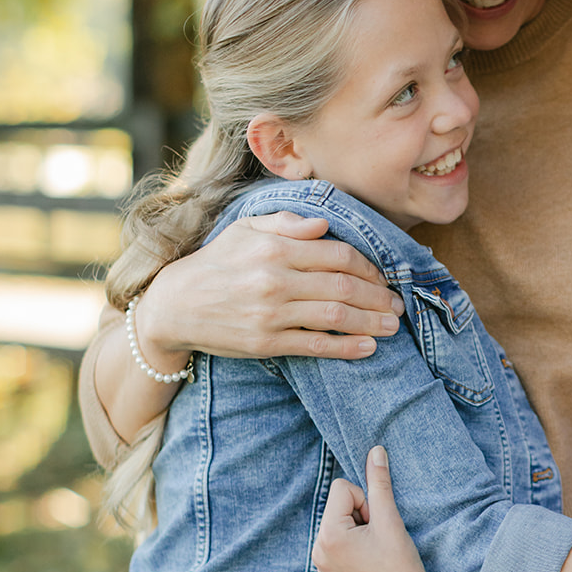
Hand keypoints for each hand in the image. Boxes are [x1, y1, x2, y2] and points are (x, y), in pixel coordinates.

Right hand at [138, 212, 403, 361]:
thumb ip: (286, 223)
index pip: (338, 255)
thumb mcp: (244, 230)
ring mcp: (271, 314)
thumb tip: (325, 224)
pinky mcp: (265, 343)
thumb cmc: (215, 263)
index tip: (383, 277)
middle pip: (344, 287)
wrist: (174, 305)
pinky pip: (315, 345)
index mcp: (275, 248)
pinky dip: (346, 347)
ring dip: (371, 322)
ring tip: (392, 326)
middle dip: (378, 297)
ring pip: (335, 317)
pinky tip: (367, 348)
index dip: (369, 267)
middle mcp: (276, 280)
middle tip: (398, 305)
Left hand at [312, 448, 443, 571]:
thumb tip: (375, 450)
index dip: (366, 501)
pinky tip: (370, 563)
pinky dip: (353, 546)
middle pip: (338, 506)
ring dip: (357, 530)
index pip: (342, 489)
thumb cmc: (400, 562)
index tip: (378, 525)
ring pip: (338, 524)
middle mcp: (317, 552)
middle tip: (378, 540)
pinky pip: (337, 544)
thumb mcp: (389, 518)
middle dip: (360, 515)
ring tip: (375, 552)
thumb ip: (379, 482)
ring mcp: (322, 567)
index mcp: (328, 535)